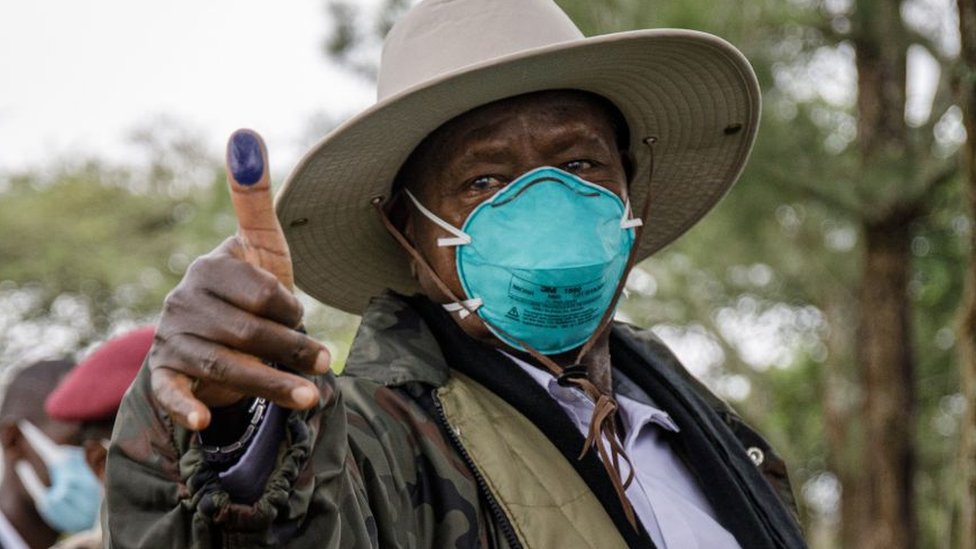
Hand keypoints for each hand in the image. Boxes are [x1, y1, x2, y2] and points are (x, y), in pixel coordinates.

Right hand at [149, 130, 330, 430]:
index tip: (302, 314)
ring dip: (268, 385)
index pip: (255, 288)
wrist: (221, 340)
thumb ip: (254, 200)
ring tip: (312, 399)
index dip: (286, 306)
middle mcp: (184, 302)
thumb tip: (244, 133)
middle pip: (242, 331)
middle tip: (326, 363)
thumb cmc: (251, 291)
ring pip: (223, 366)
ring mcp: (173, 340)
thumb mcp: (260, 248)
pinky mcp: (166, 376)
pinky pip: (171, 393)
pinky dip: (185, 407)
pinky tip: (204, 421)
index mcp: (209, 269)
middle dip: (289, 348)